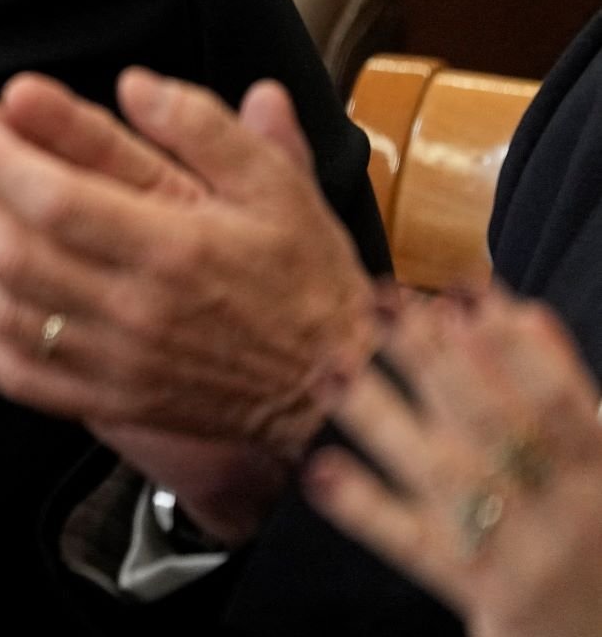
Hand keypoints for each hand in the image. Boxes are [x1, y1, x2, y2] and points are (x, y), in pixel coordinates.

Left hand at [0, 69, 379, 539]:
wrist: (341, 387)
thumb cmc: (303, 272)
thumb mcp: (276, 182)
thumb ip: (206, 127)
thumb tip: (133, 82)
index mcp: (177, 248)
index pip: (56, 199)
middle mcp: (137, 309)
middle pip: (12, 252)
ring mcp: (118, 363)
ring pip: (4, 311)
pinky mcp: (111, 400)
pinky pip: (22, 378)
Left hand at [307, 292, 601, 636]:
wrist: (598, 634)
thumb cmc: (594, 531)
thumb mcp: (600, 463)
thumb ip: (564, 390)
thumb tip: (514, 308)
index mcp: (600, 471)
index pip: (555, 398)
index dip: (510, 344)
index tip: (459, 290)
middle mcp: (560, 508)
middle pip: (486, 420)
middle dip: (433, 356)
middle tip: (383, 300)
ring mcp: (514, 549)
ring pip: (440, 471)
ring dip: (382, 415)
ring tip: (331, 367)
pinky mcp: (474, 588)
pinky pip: (412, 545)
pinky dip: (367, 508)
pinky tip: (320, 471)